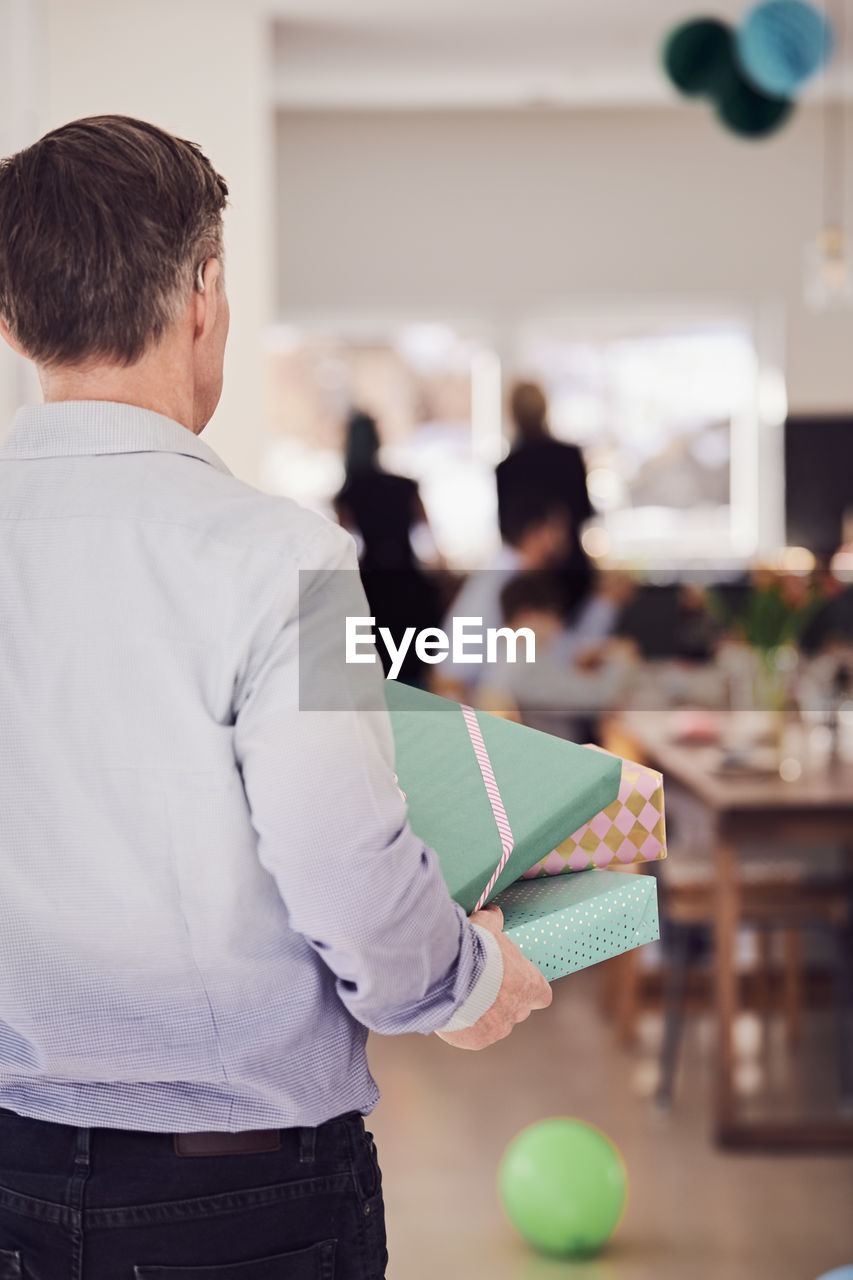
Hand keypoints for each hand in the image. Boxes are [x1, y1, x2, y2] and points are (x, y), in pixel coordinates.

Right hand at [436, 904, 551, 1049]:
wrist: (449, 976)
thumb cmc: (474, 949)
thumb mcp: (486, 927)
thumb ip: (493, 922)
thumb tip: (494, 912)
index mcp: (528, 983)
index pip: (542, 995)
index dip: (531, 990)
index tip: (517, 983)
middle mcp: (518, 1009)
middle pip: (518, 1011)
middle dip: (503, 1002)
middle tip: (482, 987)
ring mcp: (499, 1028)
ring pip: (496, 1025)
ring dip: (483, 1014)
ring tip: (462, 998)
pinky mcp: (478, 1040)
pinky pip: (474, 1035)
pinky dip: (465, 1027)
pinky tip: (452, 1010)